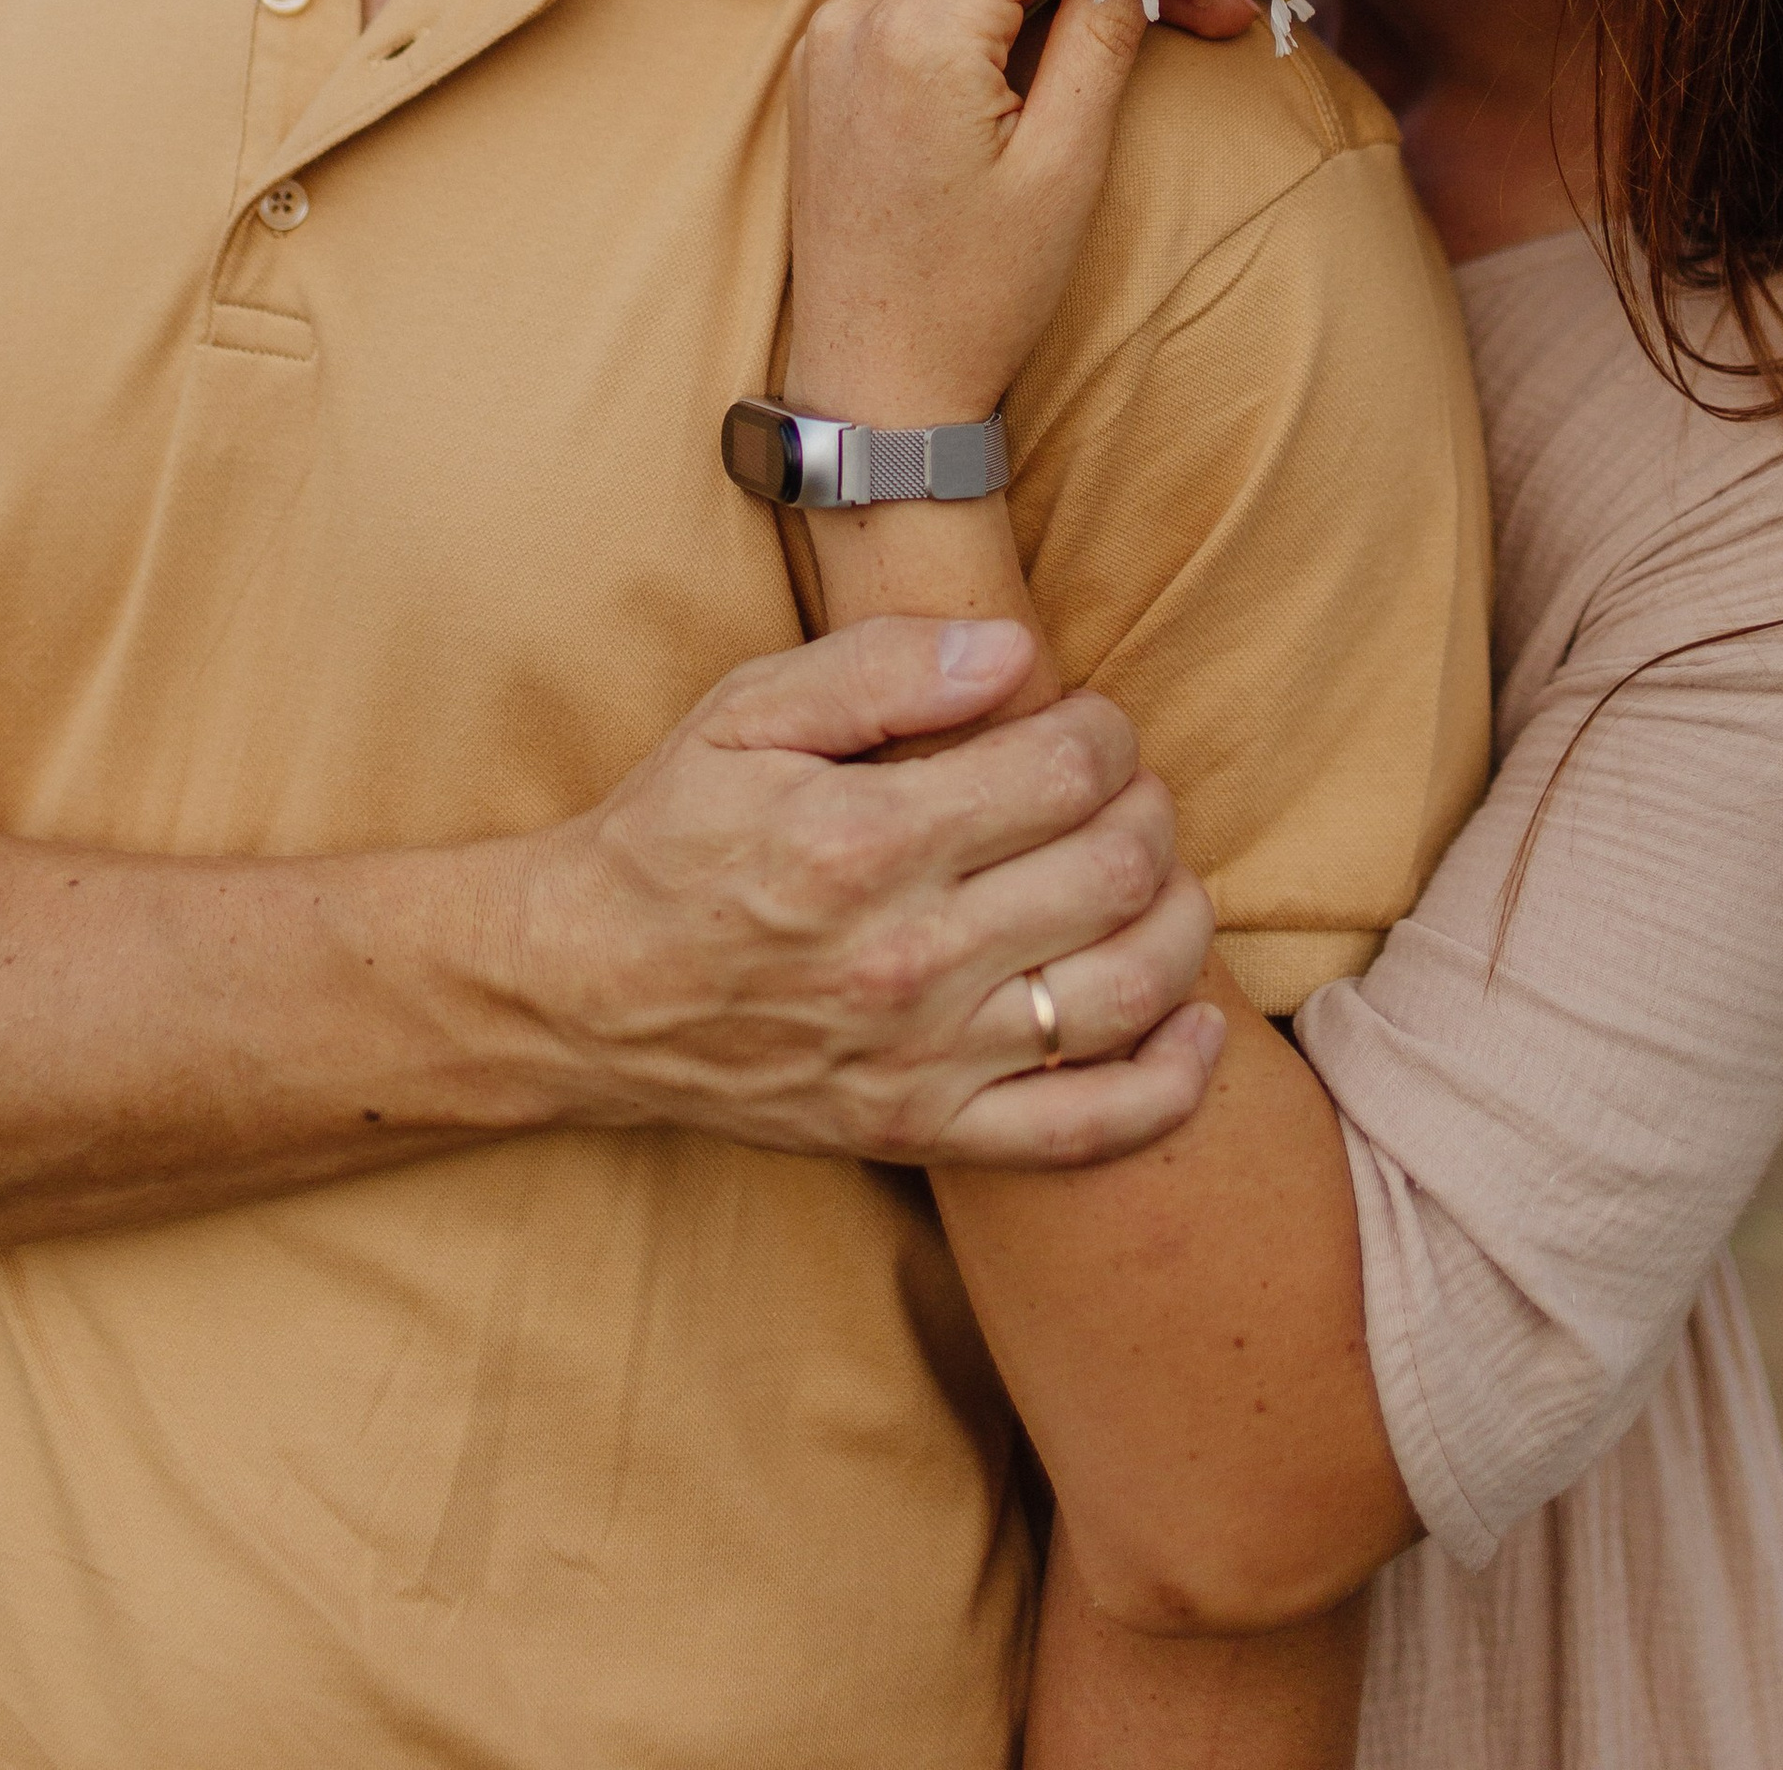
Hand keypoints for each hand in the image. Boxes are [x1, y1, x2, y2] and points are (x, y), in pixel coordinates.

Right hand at [522, 614, 1223, 1169]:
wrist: (583, 990)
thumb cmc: (671, 834)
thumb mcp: (744, 711)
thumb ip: (882, 667)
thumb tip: (1013, 651)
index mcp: (865, 840)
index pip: (1064, 770)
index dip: (1105, 729)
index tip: (1087, 720)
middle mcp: (905, 957)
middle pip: (1112, 870)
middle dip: (1147, 806)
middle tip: (1122, 785)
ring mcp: (924, 1057)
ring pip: (1127, 990)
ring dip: (1176, 916)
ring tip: (1152, 871)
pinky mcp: (926, 1130)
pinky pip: (1090, 1127)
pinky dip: (1172, 1079)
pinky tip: (1199, 1021)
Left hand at [787, 0, 1236, 428]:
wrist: (874, 384)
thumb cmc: (977, 293)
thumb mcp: (1066, 162)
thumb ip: (1105, 30)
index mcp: (919, 27)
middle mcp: (857, 6)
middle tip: (1202, 4)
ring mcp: (829, 30)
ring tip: (1131, 28)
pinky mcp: (824, 58)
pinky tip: (1041, 46)